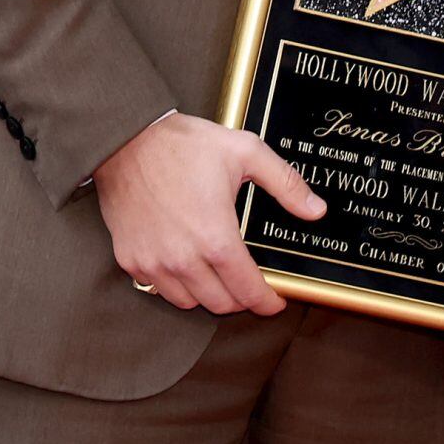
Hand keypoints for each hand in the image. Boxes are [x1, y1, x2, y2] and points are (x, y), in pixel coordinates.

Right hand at [97, 112, 323, 313]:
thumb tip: (317, 210)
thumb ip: (286, 184)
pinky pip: (158, 289)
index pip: (247, 289)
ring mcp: (153, 263)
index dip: (266, 302)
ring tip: (220, 273)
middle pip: (220, 303)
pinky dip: (177, 285)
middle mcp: (183, 259)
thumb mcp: (247, 152)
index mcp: (215, 237)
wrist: (126, 139)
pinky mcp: (130, 260)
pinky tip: (187, 264)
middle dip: (241, 298)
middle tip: (251, 284)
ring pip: (188, 302)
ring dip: (208, 294)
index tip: (275, 303)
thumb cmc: (186, 144)